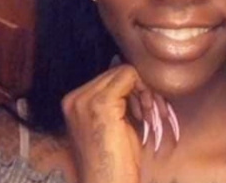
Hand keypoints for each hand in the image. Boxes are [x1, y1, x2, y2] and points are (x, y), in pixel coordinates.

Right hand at [61, 64, 177, 182]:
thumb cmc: (116, 162)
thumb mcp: (116, 123)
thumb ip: (118, 96)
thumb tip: (122, 62)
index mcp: (75, 102)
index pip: (110, 75)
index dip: (132, 90)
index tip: (144, 110)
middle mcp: (74, 98)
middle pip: (118, 72)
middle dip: (141, 89)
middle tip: (150, 113)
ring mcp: (84, 100)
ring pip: (126, 72)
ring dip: (144, 92)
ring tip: (149, 116)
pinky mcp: (100, 103)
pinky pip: (130, 76)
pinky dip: (144, 92)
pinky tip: (146, 115)